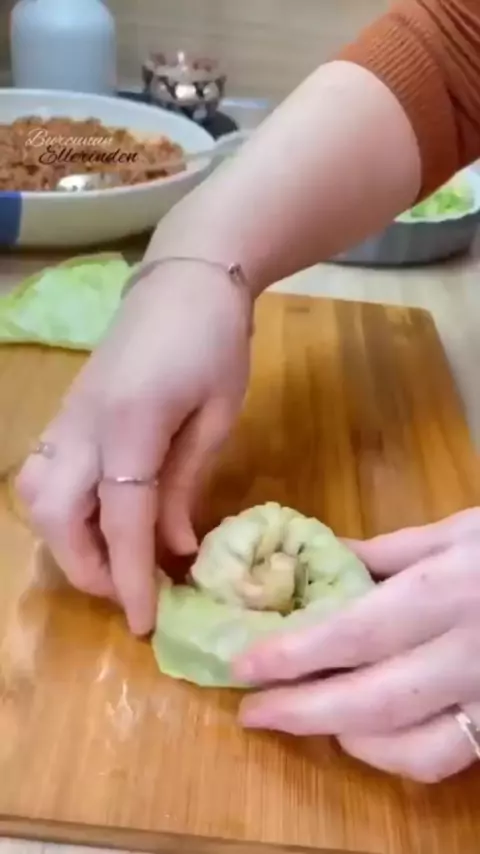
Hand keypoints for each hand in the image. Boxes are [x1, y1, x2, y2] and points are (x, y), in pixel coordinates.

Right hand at [16, 259, 251, 634]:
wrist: (187, 277)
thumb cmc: (216, 341)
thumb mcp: (216, 416)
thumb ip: (187, 483)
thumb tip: (174, 548)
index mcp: (129, 426)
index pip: (120, 522)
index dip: (131, 578)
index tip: (145, 624)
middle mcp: (83, 426)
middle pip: (57, 517)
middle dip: (87, 567)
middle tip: (131, 588)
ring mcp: (67, 416)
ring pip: (36, 496)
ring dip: (65, 540)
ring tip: (111, 557)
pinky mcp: (67, 411)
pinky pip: (44, 472)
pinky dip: (61, 509)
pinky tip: (95, 517)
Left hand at [234, 509, 479, 781]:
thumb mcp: (459, 532)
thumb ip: (389, 552)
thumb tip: (324, 557)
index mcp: (451, 591)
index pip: (358, 630)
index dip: (295, 653)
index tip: (244, 662)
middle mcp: (470, 653)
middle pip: (374, 700)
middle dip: (302, 711)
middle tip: (251, 711)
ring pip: (412, 747)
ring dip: (343, 738)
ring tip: (298, 717)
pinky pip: (445, 757)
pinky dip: (394, 754)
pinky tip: (362, 734)